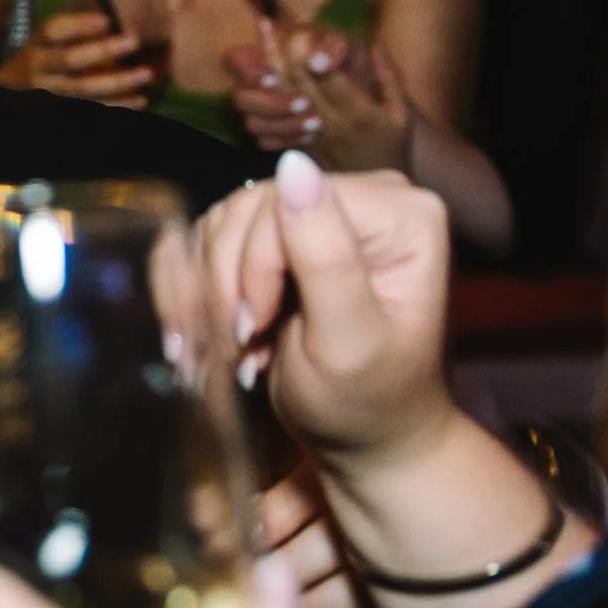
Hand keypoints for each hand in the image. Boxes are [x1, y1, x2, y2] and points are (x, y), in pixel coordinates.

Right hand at [0, 12, 153, 108]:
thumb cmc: (37, 65)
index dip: (79, 25)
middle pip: (70, 60)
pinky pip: (91, 109)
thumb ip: (68, 34)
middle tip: (134, 40)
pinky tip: (139, 100)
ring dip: (117, 82)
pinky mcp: (61, 111)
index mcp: (35, 48)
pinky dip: (117, 106)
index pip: (53, 32)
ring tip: (146, 74)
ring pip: (83, 89)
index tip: (107, 20)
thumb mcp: (41, 46)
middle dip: (102, 50)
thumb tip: (114, 22)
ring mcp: (49, 94)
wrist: (10, 98)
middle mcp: (39, 71)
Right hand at [200, 154, 457, 477]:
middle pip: (249, 208)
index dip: (255, 266)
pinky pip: (218, 238)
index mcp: (400, 213)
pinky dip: (206, 290)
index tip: (252, 332)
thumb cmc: (368, 403)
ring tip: (232, 348)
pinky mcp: (287, 235)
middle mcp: (365, 198)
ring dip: (213, 292)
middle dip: (229, 284)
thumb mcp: (348, 340)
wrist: (366, 441)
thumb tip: (295, 166)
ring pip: (224, 223)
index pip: (287, 202)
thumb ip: (326, 256)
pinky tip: (221, 335)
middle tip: (236, 347)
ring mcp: (323, 213)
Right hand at [225, 23, 337, 151]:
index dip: (248, 70)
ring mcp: (261, 110)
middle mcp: (256, 84)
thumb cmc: (343, 60)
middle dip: (272, 103)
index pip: (237, 59)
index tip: (272, 77)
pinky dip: (288, 140)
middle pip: (241, 98)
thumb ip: (332, 48)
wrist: (357, 89)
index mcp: (265, 54)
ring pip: (252, 124)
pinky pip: (266, 142)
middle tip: (305, 103)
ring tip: (317, 122)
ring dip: (283, 124)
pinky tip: (311, 135)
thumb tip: (317, 63)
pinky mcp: (270, 132)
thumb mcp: (343, 46)